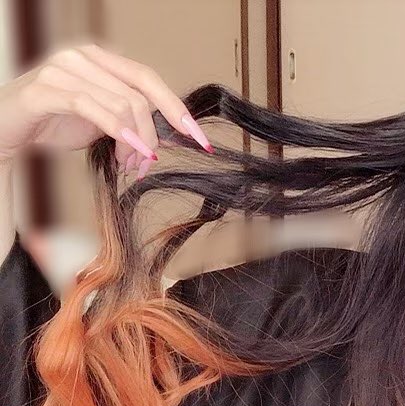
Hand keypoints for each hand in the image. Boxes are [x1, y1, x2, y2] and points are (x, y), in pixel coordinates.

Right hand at [0, 43, 212, 174]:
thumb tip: (164, 137)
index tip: (199, 138)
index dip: (177, 108)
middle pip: (139, 95)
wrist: (5, 129)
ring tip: (129, 164)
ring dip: (134, 142)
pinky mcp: (47, 88)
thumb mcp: (101, 121)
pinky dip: (117, 132)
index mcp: (100, 59)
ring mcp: (63, 69)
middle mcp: (83, 56)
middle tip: (150, 162)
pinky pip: (93, 108)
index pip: (148, 79)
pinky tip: (127, 153)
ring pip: (121, 104)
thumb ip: (130, 119)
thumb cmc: (51, 122)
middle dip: (153, 133)